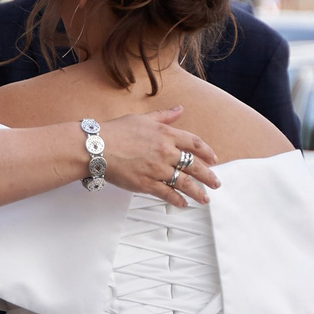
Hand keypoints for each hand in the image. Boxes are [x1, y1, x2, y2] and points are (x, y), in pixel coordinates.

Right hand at [99, 109, 222, 205]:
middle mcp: (165, 152)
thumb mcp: (143, 118)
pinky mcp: (146, 183)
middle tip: (216, 183)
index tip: (214, 159)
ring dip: (197, 192)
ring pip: (184, 182)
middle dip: (208, 176)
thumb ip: (164, 116)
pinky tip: (183, 203)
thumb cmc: (116, 131)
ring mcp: (157, 169)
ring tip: (205, 198)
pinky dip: (177, 200)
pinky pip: (167, 194)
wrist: (97, 147)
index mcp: (166, 134)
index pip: (194, 143)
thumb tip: (179, 109)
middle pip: (194, 165)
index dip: (207, 152)